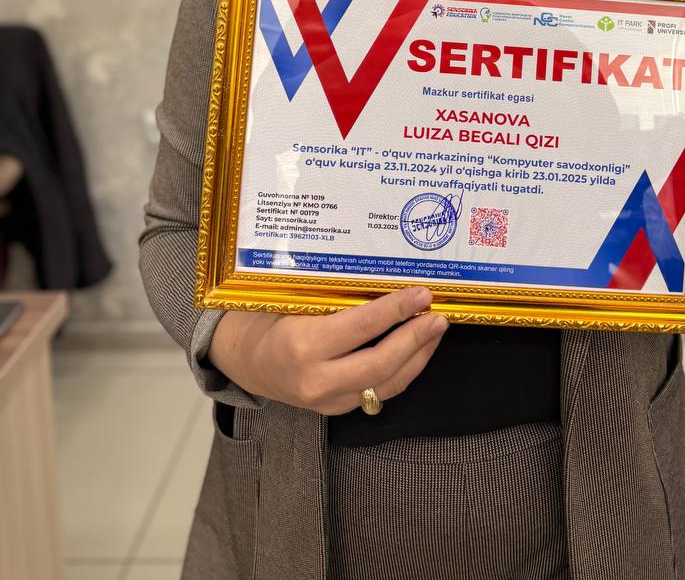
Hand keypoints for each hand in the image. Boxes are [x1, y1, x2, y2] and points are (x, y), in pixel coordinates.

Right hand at [208, 286, 447, 414]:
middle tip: (438, 316)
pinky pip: (379, 392)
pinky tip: (417, 349)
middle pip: (381, 364)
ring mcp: (327, 401)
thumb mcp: (293, 300)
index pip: (363, 327)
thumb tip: (386, 277)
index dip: (397, 310)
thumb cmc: (268, 318)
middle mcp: (317, 379)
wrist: (245, 360)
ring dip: (418, 356)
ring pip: (387, 384)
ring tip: (435, 330)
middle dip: (416, 339)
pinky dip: (404, 370)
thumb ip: (334, 296)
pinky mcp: (336, 409)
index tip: (422, 294)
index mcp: (303, 346)